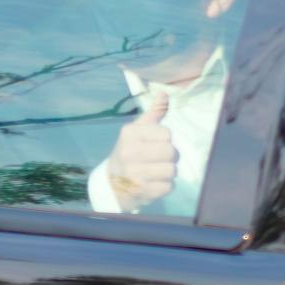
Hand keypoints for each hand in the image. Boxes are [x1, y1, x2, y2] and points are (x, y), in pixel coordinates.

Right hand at [106, 92, 176, 211]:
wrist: (112, 183)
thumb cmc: (130, 151)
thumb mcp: (138, 130)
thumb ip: (154, 112)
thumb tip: (164, 93)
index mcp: (129, 134)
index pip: (167, 134)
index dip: (165, 139)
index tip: (154, 143)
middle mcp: (129, 153)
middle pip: (172, 152)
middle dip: (170, 156)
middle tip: (158, 159)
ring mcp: (134, 174)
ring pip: (172, 170)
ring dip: (168, 172)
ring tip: (156, 171)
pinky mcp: (141, 192)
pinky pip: (169, 187)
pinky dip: (165, 186)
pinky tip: (154, 183)